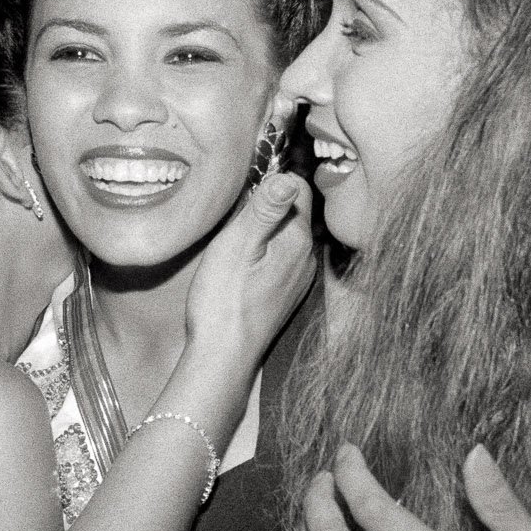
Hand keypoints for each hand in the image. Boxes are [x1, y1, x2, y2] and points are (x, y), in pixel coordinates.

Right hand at [184, 170, 315, 364]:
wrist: (224, 355)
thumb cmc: (224, 300)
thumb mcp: (238, 245)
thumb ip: (265, 209)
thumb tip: (288, 176)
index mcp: (298, 240)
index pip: (299, 187)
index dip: (272, 182)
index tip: (246, 195)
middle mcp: (307, 258)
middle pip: (294, 211)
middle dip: (269, 206)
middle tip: (237, 219)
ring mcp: (299, 278)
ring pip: (288, 236)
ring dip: (267, 231)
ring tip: (239, 242)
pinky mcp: (287, 293)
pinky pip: (282, 258)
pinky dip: (266, 253)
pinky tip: (245, 266)